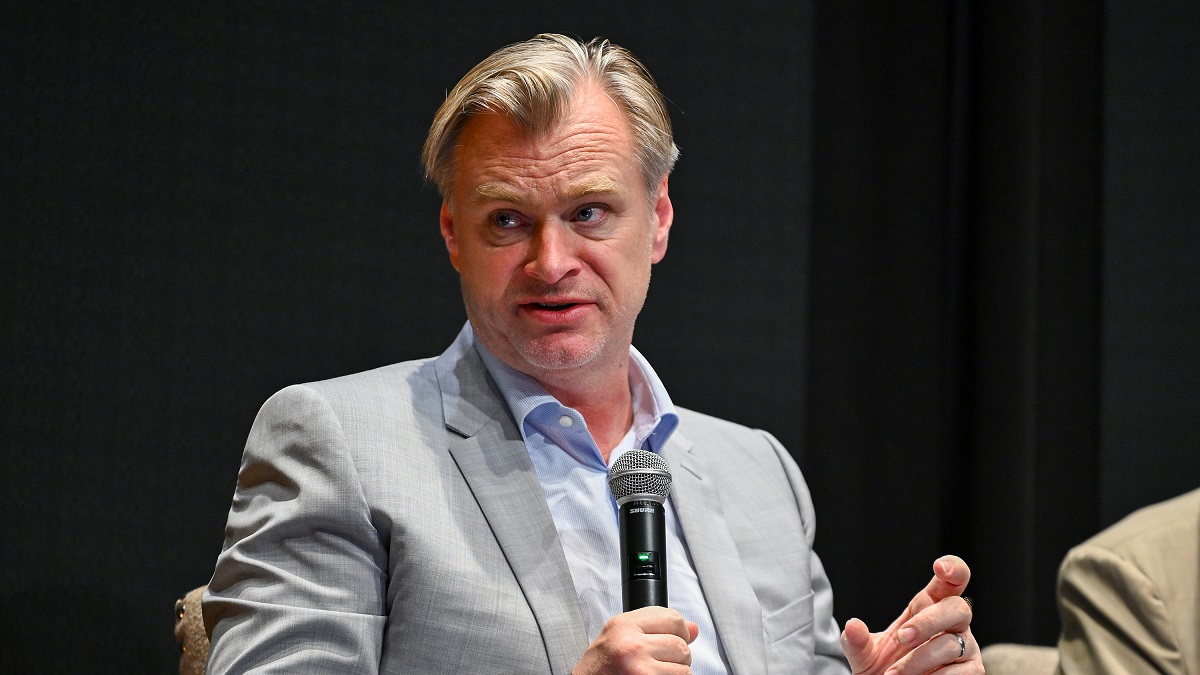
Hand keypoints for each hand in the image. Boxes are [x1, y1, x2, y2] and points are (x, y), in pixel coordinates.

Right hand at [572, 606, 699, 674]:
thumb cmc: (599, 670)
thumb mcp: (619, 639)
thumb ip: (654, 629)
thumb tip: (693, 629)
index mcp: (623, 625)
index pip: (672, 617)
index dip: (678, 631)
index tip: (672, 640)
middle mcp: (631, 643)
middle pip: (681, 643)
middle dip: (677, 656)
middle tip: (659, 664)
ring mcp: (640, 666)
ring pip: (684, 666)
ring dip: (675, 673)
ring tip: (654, 673)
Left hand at [840, 555, 981, 673]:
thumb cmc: (883, 669)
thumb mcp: (864, 654)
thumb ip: (856, 640)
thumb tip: (852, 625)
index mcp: (928, 606)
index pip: (951, 581)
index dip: (953, 568)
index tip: (940, 567)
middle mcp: (953, 623)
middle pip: (958, 608)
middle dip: (928, 622)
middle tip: (902, 638)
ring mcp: (966, 647)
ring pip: (950, 644)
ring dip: (918, 661)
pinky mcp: (973, 671)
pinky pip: (960, 672)